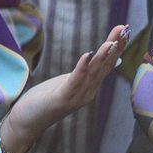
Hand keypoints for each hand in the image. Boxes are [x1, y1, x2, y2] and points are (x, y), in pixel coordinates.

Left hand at [3, 25, 126, 152]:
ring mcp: (77, 97)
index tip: (125, 31)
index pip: (108, 64)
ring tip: (111, 42)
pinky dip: (82, 68)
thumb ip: (82, 73)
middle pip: (104, 66)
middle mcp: (88, 92)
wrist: (27, 122)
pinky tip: (88, 55)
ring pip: (93, 74)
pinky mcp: (63, 100)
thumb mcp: (67, 82)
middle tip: (124, 30)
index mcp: (90, 87)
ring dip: (103, 57)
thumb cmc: (45, 100)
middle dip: (114, 47)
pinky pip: (75, 82)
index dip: (117, 48)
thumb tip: (94, 57)